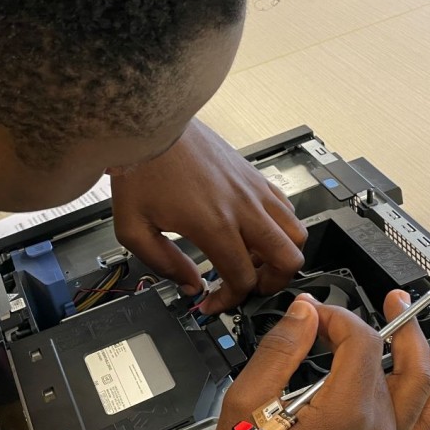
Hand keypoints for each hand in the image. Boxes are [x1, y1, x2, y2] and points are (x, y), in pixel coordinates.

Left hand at [110, 119, 306, 313]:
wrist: (152, 126)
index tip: (212, 303)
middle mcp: (243, 207)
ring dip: (281, 255)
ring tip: (253, 261)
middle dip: (272, 284)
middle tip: (248, 287)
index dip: (230, 301)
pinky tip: (254, 233)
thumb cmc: (142, 169)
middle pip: (288, 259)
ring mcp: (254, 190)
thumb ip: (162, 263)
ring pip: (297, 233)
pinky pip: (287, 208)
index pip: (242, 279)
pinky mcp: (255, 176)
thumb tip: (189, 284)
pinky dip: (281, 228)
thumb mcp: (133, 228)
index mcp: (214, 224)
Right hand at [192, 290, 429, 429]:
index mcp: (347, 414)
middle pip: (400, 361)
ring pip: (424, 391)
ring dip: (426, 354)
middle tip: (392, 300)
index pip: (360, 342)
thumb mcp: (246, 405)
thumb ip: (280, 351)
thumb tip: (304, 313)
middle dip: (396, 325)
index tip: (311, 315)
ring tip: (425, 328)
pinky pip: (423, 423)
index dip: (338, 317)